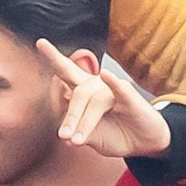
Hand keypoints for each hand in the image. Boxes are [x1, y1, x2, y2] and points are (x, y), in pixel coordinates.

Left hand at [40, 39, 168, 157]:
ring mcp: (114, 90)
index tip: (40, 42)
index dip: (54, 58)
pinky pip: (120, 89)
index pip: (66, 72)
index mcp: (85, 92)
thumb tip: (65, 138)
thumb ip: (78, 135)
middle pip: (78, 90)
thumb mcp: (92, 138)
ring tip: (77, 141)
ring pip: (93, 101)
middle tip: (63, 136)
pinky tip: (108, 76)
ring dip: (84, 122)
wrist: (144, 143)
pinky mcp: (131, 98)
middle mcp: (97, 87)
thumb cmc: (116, 135)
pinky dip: (114, 82)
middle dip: (70, 114)